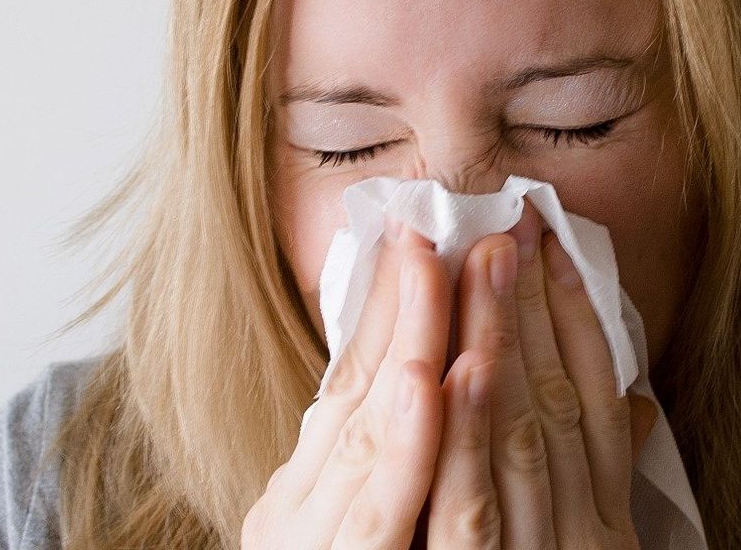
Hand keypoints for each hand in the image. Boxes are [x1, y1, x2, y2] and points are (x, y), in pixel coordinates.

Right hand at [242, 220, 452, 548]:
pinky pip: (385, 513)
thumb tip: (409, 380)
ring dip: (418, 342)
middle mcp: (297, 516)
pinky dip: (413, 443)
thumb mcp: (340, 529)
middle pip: (362, 394)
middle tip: (439, 221)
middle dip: (408, 303)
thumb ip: (368, 469)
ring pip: (375, 436)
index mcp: (296, 496)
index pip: (346, 382)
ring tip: (445, 264)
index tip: (417, 233)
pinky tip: (439, 378)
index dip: (384, 305)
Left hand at [426, 203, 658, 547]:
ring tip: (487, 256)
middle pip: (557, 398)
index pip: (595, 397)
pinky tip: (455, 368)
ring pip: (521, 434)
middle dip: (535, 302)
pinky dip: (465, 435)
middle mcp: (583, 530)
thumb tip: (639, 405)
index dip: (577, 315)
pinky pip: (472, 508)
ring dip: (503, 338)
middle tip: (513, 220)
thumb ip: (598, 479)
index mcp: (604, 518)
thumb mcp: (589, 544)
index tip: (555, 242)